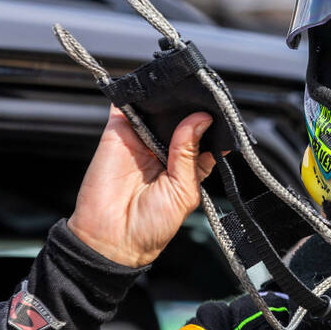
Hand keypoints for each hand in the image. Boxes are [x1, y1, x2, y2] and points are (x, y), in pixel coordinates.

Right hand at [67, 107, 216, 267]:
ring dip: (167, 98)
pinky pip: (127, 106)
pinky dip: (137, 94)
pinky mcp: (118, 133)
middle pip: (182, 118)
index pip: (205, 135)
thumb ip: (190, 154)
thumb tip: (201, 120)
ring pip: (158, 108)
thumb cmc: (151, 226)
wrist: (110, 239)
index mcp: (188, 165)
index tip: (220, 109)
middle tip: (201, 95)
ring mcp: (142, 140)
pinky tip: (149, 91)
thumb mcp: (183, 191)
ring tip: (179, 90)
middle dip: (191, 106)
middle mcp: (166, 150)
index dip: (213, 123)